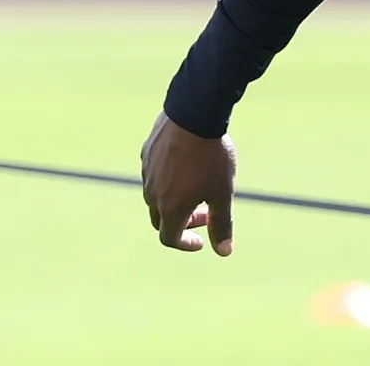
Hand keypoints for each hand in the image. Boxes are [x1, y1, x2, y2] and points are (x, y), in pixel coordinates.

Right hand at [140, 112, 236, 255]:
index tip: (201, 241)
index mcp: (170, 208)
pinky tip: (187, 165)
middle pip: (161, 219)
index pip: (170, 238)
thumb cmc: (211, 157)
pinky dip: (169, 179)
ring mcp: (146, 173)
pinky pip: (154, 173)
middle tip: (205, 213)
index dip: (186, 244)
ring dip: (175, 200)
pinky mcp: (146, 153)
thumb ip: (222, 223)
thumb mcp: (222, 192)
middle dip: (183, 222)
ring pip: (155, 196)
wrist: (193, 116)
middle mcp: (152, 194)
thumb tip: (224, 252)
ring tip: (199, 187)